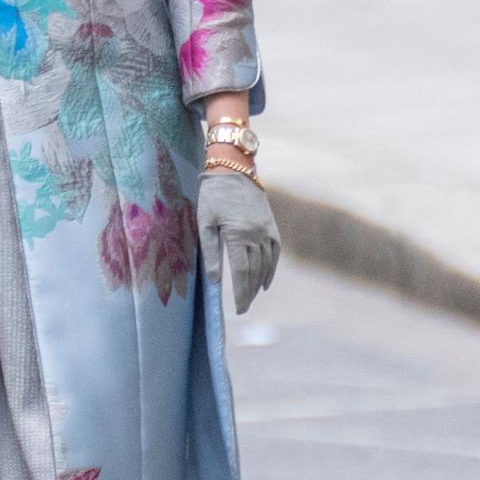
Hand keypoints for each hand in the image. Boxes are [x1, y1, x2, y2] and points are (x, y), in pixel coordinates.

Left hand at [197, 170, 280, 314]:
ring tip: (250, 298)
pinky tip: (264, 283)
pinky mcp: (271, 226)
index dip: (240, 293)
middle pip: (255, 272)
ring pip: (266, 265)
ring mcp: (267, 231)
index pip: (241, 272)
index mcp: (238, 235)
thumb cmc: (213, 196)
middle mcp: (256, 235)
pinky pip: (275, 253)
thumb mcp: (204, 222)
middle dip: (248, 293)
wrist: (233, 170)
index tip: (238, 309)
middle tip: (242, 310)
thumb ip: (209, 252)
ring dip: (258, 284)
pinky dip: (270, 270)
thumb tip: (214, 280)